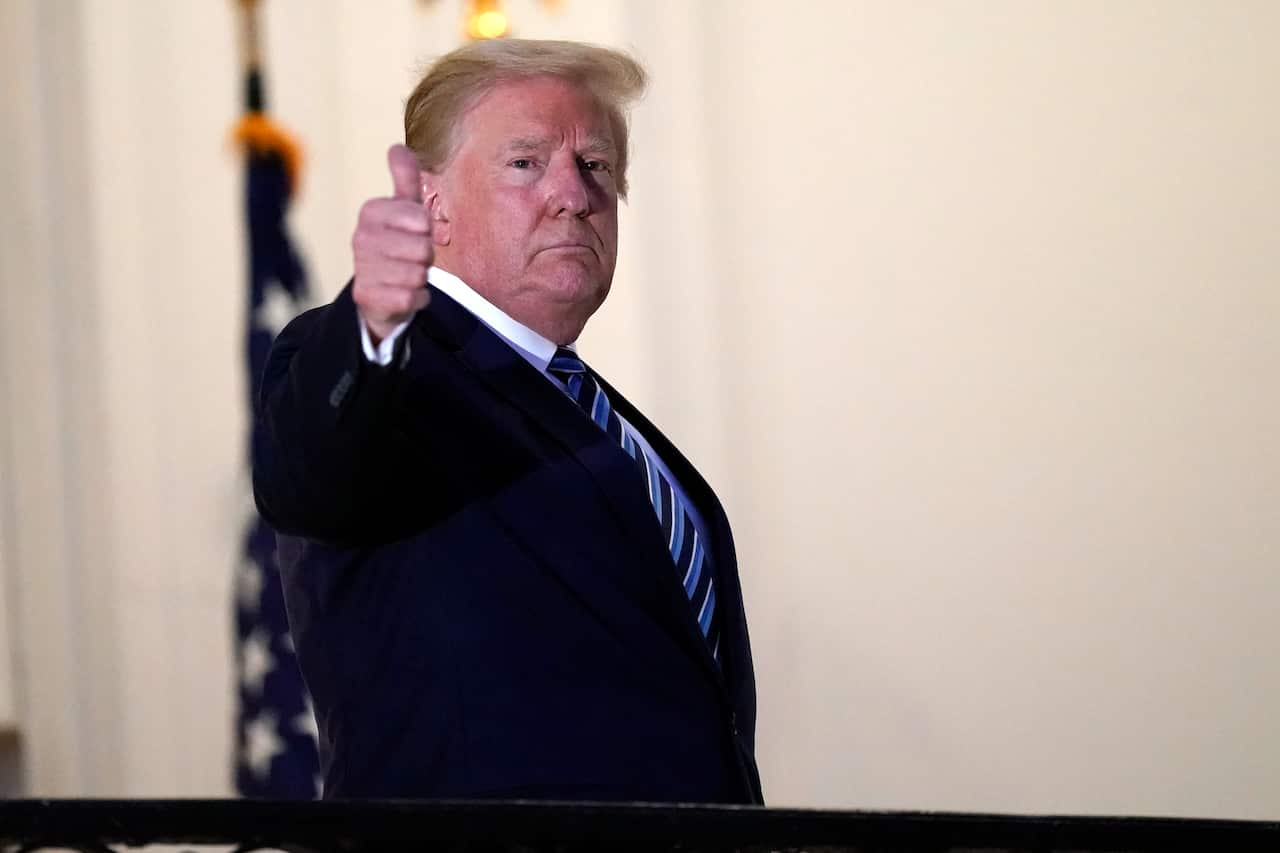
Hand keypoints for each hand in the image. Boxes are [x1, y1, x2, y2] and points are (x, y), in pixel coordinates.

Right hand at [352, 144, 432, 343]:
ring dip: (421, 278)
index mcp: (371, 211)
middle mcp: (360, 238)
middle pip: (422, 248)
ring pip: (418, 274)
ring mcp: (362, 268)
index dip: (426, 229)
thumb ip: (406, 178)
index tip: (415, 232)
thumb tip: (397, 146)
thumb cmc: (398, 242)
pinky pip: (412, 298)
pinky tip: (403, 293)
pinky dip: (416, 298)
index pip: (420, 218)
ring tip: (406, 273)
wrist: (380, 290)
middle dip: (426, 256)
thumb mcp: (405, 208)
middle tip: (412, 256)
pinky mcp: (367, 297)